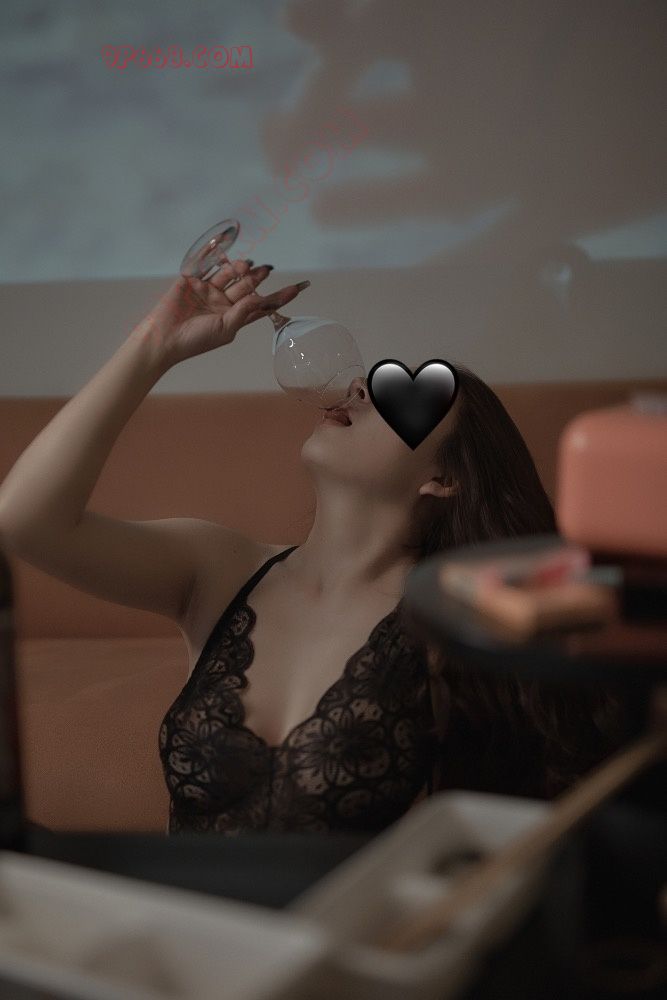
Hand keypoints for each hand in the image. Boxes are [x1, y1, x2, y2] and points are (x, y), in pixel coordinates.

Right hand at [139, 258, 309, 366]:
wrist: (165, 337)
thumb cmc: (196, 340)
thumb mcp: (226, 328)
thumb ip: (244, 311)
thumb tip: (260, 296)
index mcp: (236, 317)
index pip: (263, 305)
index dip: (280, 297)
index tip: (300, 288)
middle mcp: (225, 302)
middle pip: (247, 286)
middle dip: (258, 278)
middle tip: (267, 269)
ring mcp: (209, 290)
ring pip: (230, 274)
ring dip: (240, 268)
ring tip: (248, 266)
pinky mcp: (194, 280)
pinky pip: (209, 266)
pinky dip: (218, 258)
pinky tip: (228, 253)